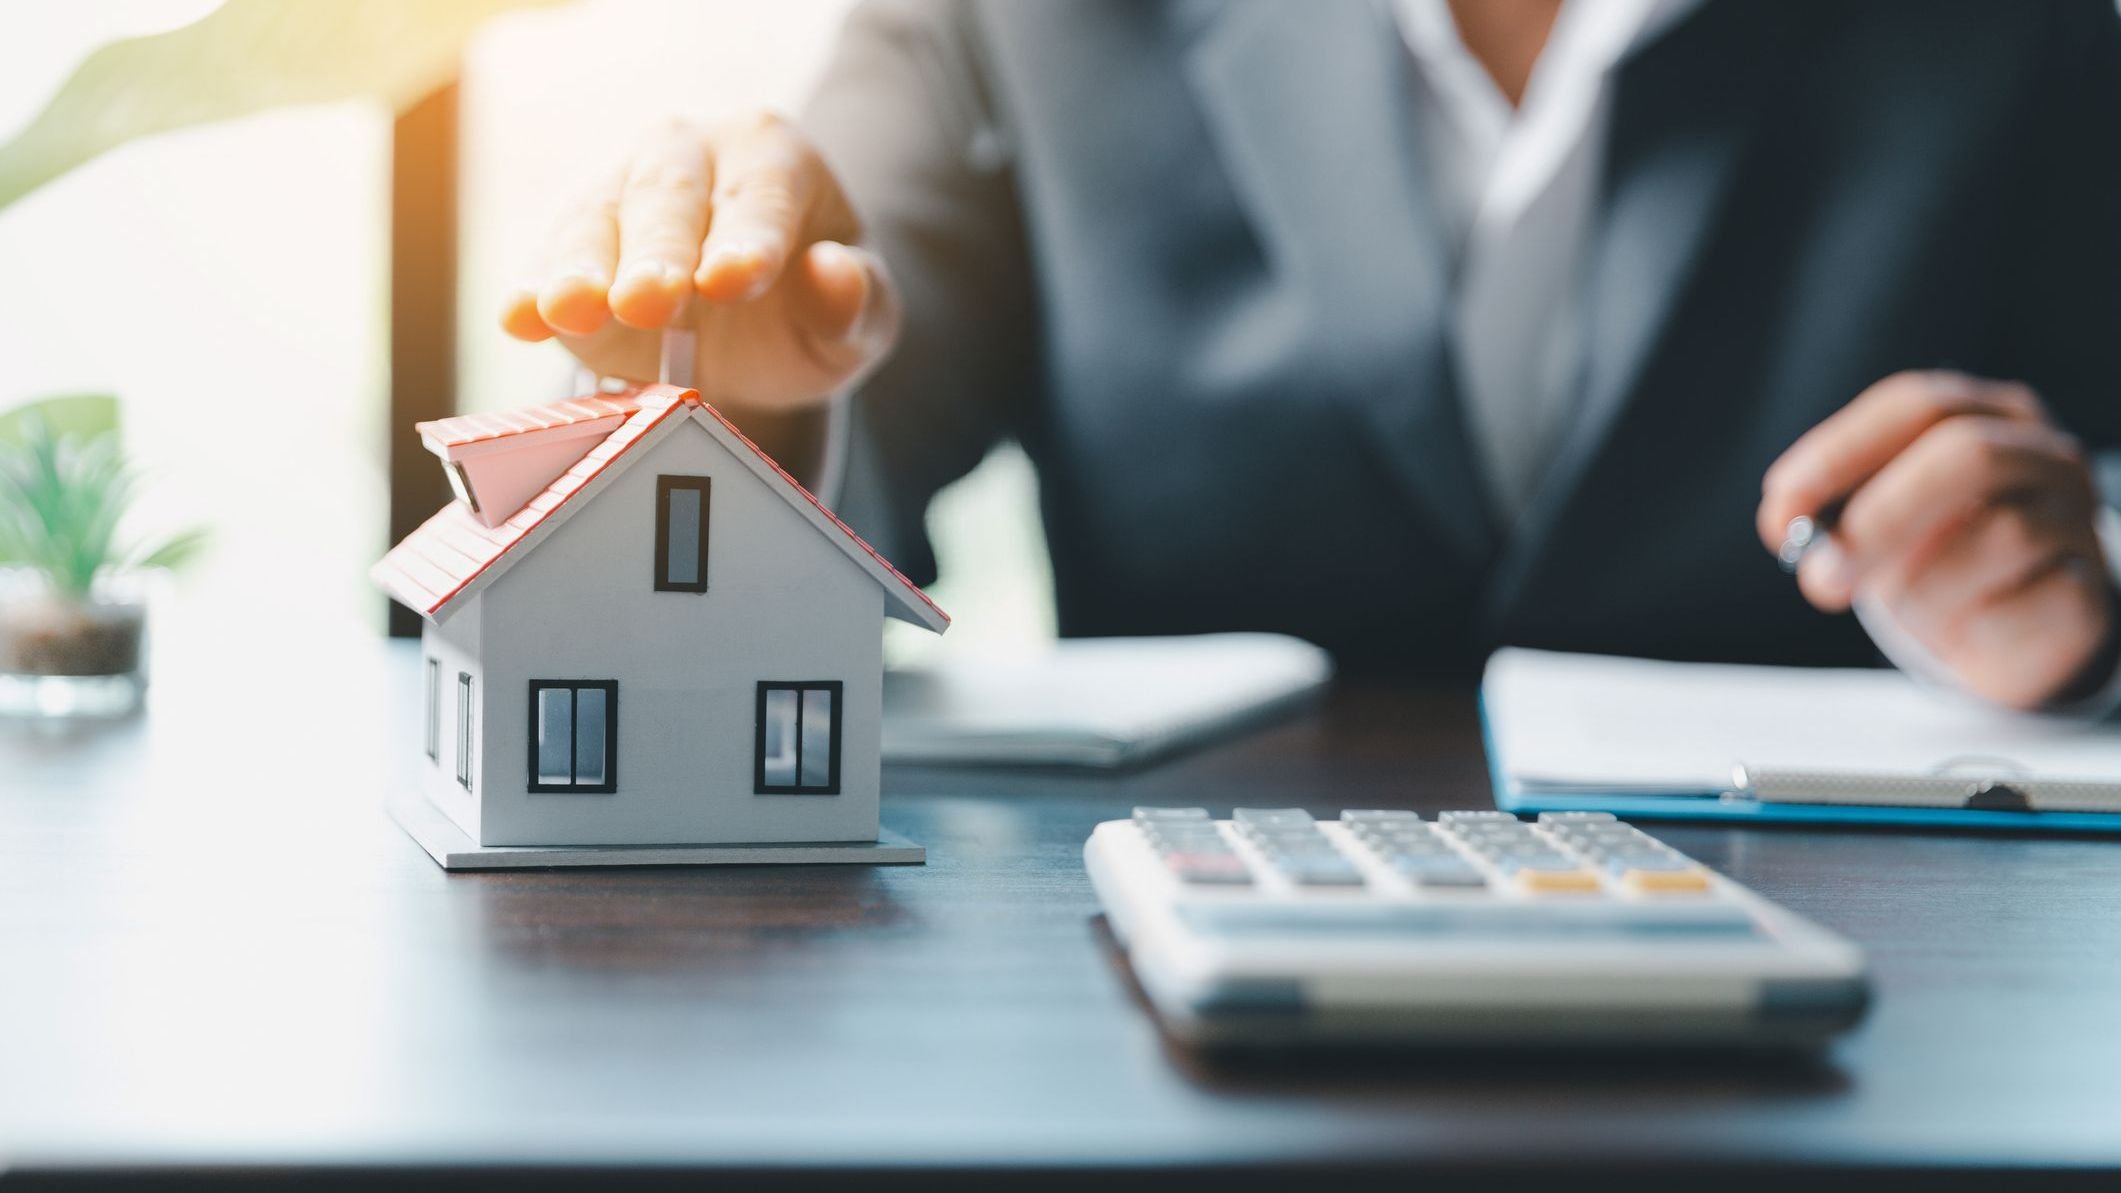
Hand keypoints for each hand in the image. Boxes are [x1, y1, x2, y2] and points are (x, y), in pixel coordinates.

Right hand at [499, 113, 899, 413]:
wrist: (748, 345)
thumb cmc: (809, 315)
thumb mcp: (859, 322)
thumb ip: (859, 302)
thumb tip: (834, 273)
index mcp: (770, 156)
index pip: (762, 194)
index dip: (748, 238)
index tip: (733, 281)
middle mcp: (689, 156)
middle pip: (670, 197)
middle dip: (658, 251)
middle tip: (652, 300)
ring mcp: (620, 194)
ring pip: (598, 219)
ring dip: (583, 266)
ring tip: (575, 308)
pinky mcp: (569, 248)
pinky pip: (546, 263)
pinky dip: (532, 292)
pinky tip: (520, 319)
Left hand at [1758, 370, 2113, 708]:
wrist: (2013, 636)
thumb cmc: (1934, 563)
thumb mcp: (1875, 529)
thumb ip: (1833, 519)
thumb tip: (1793, 531)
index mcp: (1983, 414)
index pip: (1913, 405)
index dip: (1838, 454)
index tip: (1781, 511)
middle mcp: (2042, 453)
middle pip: (1966, 454)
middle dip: (1880, 519)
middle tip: (1821, 579)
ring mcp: (2078, 516)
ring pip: (1997, 536)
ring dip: (1922, 589)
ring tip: (1911, 608)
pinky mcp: (2092, 587)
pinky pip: (2025, 604)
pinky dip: (1971, 626)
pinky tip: (1965, 628)